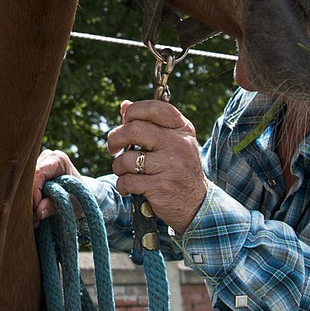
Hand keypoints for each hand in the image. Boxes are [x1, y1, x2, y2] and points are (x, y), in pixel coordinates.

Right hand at [32, 149, 81, 222]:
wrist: (83, 197)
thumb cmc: (80, 198)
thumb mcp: (72, 204)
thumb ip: (54, 206)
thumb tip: (37, 212)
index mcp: (58, 159)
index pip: (39, 172)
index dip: (34, 191)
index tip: (35, 210)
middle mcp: (46, 158)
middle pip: (29, 177)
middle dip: (29, 197)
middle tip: (32, 217)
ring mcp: (38, 164)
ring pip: (25, 183)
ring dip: (28, 200)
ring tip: (34, 218)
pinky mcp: (33, 172)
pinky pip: (25, 187)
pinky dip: (28, 200)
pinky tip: (32, 213)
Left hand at [106, 99, 206, 233]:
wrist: (196, 205)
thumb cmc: (178, 169)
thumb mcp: (172, 143)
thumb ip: (149, 124)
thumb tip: (124, 105)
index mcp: (182, 130)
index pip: (155, 108)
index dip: (134, 111)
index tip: (125, 122)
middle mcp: (179, 144)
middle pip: (134, 129)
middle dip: (115, 138)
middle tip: (112, 147)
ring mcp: (171, 166)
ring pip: (127, 158)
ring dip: (118, 166)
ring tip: (123, 171)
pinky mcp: (161, 187)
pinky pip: (128, 180)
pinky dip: (122, 184)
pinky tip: (128, 187)